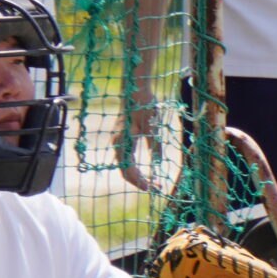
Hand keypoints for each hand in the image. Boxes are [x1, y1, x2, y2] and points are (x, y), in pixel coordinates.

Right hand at [117, 72, 162, 192]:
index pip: (128, 170)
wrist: (135, 88)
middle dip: (139, 181)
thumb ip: (154, 146)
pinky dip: (135, 166)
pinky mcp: (123, 137)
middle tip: (155, 187)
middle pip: (125, 171)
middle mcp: (118, 143)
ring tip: (153, 181)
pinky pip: (126, 158)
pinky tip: (146, 170)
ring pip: (125, 165)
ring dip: (138, 175)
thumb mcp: (152, 126)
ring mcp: (119, 140)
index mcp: (123, 142)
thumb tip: (158, 164)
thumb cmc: (144, 105)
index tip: (151, 189)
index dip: (138, 182)